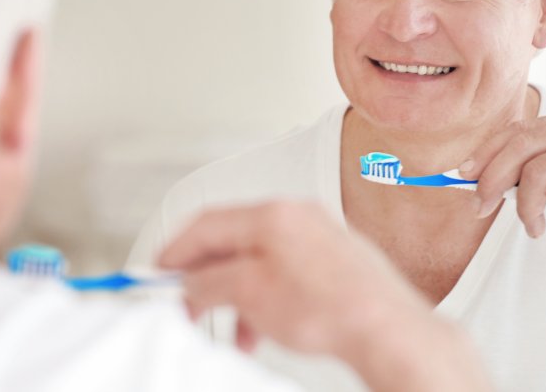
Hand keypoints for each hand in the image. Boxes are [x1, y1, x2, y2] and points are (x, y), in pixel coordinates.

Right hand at [158, 200, 430, 354]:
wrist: (387, 329)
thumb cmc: (333, 308)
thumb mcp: (251, 294)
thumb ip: (210, 282)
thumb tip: (189, 282)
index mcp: (273, 214)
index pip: (207, 223)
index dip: (176, 250)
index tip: (158, 273)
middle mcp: (296, 217)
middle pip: (231, 241)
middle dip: (204, 277)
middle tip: (187, 303)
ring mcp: (317, 236)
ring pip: (257, 262)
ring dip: (235, 296)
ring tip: (231, 330)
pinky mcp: (331, 259)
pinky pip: (282, 273)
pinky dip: (263, 298)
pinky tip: (260, 329)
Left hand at [460, 110, 545, 242]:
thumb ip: (536, 170)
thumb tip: (481, 181)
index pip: (515, 132)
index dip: (484, 153)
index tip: (463, 175)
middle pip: (518, 148)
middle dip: (491, 181)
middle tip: (481, 208)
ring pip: (537, 175)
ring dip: (527, 209)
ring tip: (535, 227)